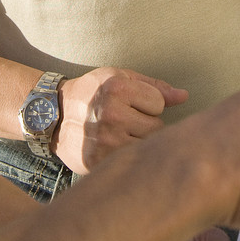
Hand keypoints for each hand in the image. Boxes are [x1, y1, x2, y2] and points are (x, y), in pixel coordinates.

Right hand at [56, 67, 187, 172]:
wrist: (55, 115)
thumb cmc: (93, 91)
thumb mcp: (120, 77)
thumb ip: (154, 86)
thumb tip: (184, 97)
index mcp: (117, 88)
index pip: (158, 104)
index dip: (147, 103)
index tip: (130, 103)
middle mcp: (111, 115)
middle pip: (156, 128)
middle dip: (145, 124)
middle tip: (125, 120)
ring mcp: (104, 142)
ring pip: (145, 148)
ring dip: (137, 142)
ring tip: (120, 133)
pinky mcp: (98, 163)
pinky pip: (129, 163)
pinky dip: (126, 157)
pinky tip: (113, 147)